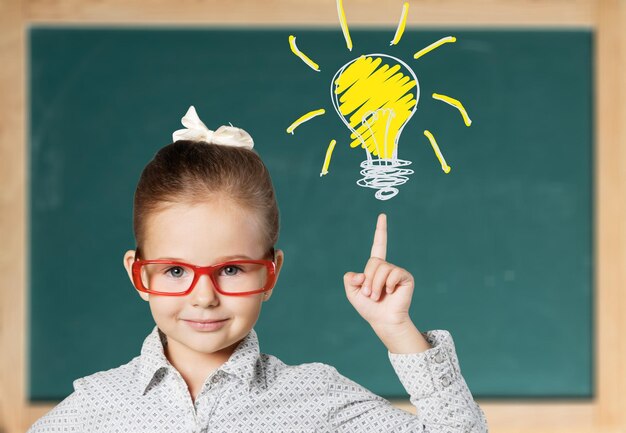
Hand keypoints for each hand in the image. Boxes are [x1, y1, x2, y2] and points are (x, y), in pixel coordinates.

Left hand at [344, 213, 414, 329]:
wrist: (383, 321)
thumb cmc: (368, 308)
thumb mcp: (352, 292)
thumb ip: (350, 279)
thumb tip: (360, 274)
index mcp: (375, 267)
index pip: (379, 244)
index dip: (381, 230)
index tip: (383, 216)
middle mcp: (387, 266)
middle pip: (373, 262)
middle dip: (368, 280)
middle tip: (369, 295)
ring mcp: (397, 271)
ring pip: (382, 268)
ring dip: (375, 285)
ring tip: (377, 297)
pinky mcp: (405, 277)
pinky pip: (393, 274)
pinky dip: (388, 285)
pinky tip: (391, 292)